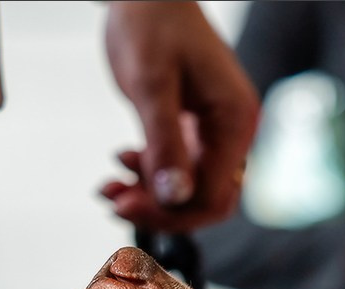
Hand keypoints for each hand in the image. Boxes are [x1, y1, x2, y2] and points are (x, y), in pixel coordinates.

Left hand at [101, 1, 258, 231]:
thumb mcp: (150, 83)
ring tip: (109, 187)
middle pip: (207, 201)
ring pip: (192, 190)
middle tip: (114, 202)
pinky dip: (151, 176)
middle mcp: (235, 133)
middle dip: (159, 209)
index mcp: (234, 121)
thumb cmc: (150, 22)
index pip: (211, 195)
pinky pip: (183, 171)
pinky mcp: (201, 133)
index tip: (124, 206)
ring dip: (150, 196)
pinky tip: (122, 163)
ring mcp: (219, 134)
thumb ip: (164, 143)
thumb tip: (174, 197)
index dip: (170, 210)